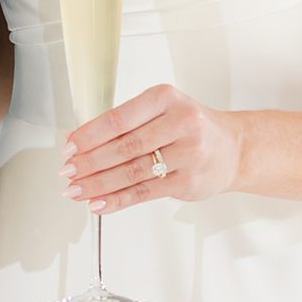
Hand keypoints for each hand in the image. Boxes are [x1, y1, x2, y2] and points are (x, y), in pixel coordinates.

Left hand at [63, 84, 240, 212]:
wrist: (233, 148)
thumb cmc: (190, 128)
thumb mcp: (161, 111)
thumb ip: (124, 123)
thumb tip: (78, 140)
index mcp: (166, 98)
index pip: (119, 118)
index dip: (89, 135)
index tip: (69, 147)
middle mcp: (180, 123)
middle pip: (124, 146)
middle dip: (89, 162)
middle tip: (68, 172)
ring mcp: (188, 154)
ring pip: (132, 172)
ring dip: (98, 184)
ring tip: (76, 190)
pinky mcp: (188, 181)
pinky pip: (144, 192)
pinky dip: (117, 200)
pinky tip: (99, 203)